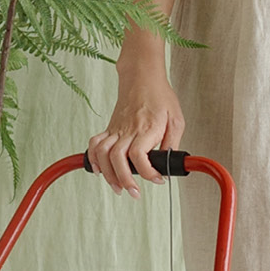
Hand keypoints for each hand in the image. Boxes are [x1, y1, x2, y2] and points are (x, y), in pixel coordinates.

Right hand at [86, 68, 185, 198]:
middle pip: (118, 158)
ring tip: (118, 187)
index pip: (140, 155)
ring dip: (108, 174)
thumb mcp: (176, 119)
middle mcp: (129, 130)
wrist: (141, 77)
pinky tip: (99, 170)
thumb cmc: (160, 96)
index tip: (158, 179)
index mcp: (147, 128)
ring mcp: (116, 129)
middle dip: (125, 180)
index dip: (148, 172)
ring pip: (103, 154)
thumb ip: (173, 142)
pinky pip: (95, 144)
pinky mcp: (109, 128)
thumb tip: (170, 162)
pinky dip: (93, 159)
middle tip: (134, 193)